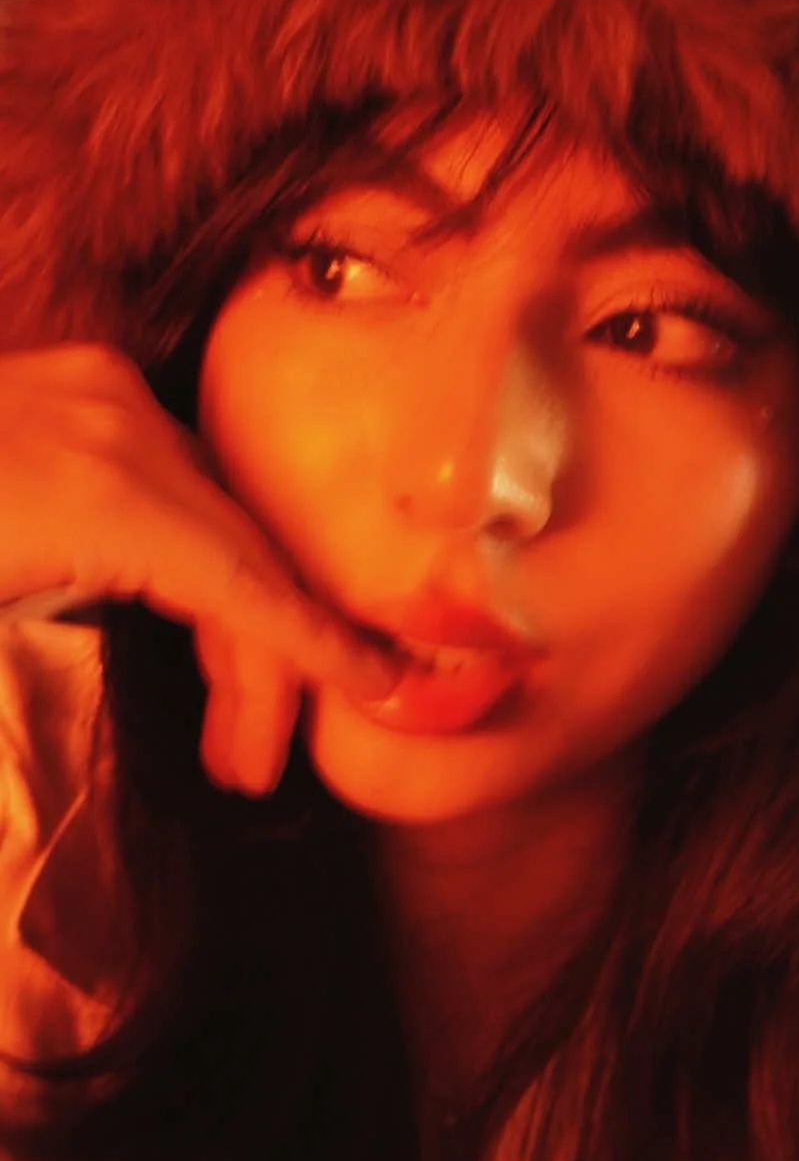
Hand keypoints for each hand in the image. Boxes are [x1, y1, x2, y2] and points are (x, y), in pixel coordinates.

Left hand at [0, 342, 400, 794]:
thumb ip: (53, 690)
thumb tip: (159, 758)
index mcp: (94, 490)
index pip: (239, 582)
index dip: (311, 647)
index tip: (382, 688)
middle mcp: (114, 423)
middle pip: (235, 555)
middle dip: (263, 665)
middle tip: (250, 767)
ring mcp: (96, 397)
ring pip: (212, 520)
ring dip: (229, 620)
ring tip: (221, 726)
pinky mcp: (79, 393)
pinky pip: (174, 488)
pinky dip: (194, 563)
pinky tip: (193, 626)